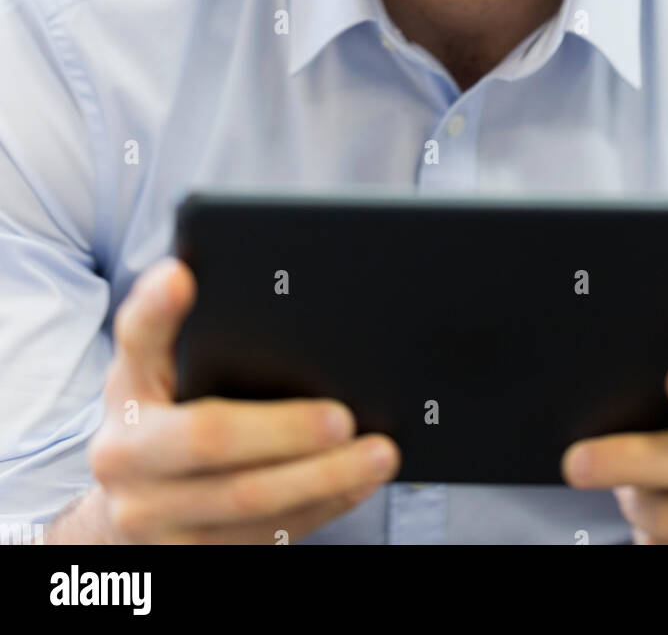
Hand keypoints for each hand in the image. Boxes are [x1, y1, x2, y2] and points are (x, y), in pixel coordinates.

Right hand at [86, 257, 400, 543]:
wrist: (133, 502)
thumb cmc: (176, 413)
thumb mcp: (174, 371)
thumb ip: (207, 335)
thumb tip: (297, 301)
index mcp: (130, 380)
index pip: (137, 334)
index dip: (156, 305)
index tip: (182, 276)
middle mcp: (122, 449)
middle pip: (208, 435)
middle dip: (286, 429)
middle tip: (344, 418)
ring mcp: (144, 512)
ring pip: (246, 500)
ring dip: (323, 478)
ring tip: (378, 454)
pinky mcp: (179, 558)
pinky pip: (260, 537)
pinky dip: (318, 508)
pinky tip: (355, 485)